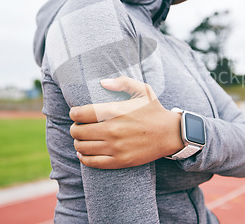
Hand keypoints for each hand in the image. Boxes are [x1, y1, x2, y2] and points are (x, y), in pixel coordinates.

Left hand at [69, 76, 183, 168]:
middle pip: (78, 131)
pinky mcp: (119, 161)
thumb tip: (102, 82)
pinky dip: (83, 158)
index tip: (76, 113)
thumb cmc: (154, 110)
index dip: (74, 113)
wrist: (170, 134)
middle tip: (79, 126)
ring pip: (82, 147)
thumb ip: (123, 82)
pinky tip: (84, 153)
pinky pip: (92, 162)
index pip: (80, 114)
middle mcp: (112, 130)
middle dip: (75, 128)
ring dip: (78, 142)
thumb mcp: (143, 90)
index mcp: (115, 111)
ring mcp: (115, 147)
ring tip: (82, 138)